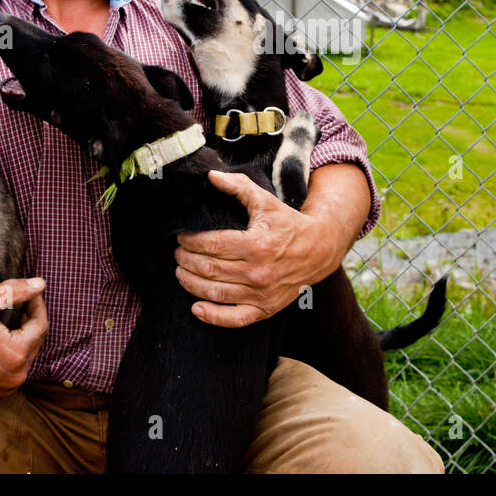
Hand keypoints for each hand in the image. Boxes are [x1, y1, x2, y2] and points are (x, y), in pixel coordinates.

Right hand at [0, 277, 48, 398]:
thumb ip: (13, 292)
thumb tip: (40, 283)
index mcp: (15, 355)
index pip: (41, 324)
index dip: (37, 304)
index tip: (30, 292)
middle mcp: (16, 376)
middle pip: (36, 341)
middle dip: (30, 320)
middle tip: (20, 303)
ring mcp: (7, 388)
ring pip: (27, 355)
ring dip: (23, 336)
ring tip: (9, 320)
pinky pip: (15, 369)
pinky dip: (13, 353)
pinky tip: (0, 340)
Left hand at [174, 171, 343, 327]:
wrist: (318, 250)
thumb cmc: (288, 224)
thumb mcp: (265, 201)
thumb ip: (238, 187)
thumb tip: (211, 176)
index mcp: (257, 244)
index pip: (212, 244)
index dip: (190, 241)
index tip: (181, 237)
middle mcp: (258, 272)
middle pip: (209, 269)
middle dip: (186, 260)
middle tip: (177, 254)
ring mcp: (262, 294)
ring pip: (215, 292)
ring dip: (191, 283)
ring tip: (180, 272)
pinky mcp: (265, 309)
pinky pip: (234, 319)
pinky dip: (212, 316)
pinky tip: (196, 308)